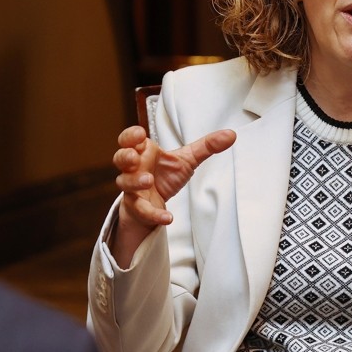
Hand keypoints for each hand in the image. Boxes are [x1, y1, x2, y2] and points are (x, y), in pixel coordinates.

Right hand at [110, 125, 235, 263]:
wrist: (158, 201)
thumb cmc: (166, 174)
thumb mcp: (187, 159)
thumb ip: (207, 146)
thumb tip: (231, 134)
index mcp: (144, 152)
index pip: (130, 139)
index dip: (131, 136)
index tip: (140, 134)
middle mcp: (134, 168)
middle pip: (120, 158)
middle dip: (125, 156)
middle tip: (135, 157)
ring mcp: (133, 188)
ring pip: (125, 183)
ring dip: (135, 181)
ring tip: (147, 181)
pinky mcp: (138, 207)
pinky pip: (142, 210)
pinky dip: (154, 214)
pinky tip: (167, 217)